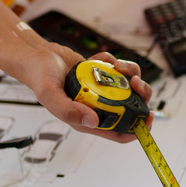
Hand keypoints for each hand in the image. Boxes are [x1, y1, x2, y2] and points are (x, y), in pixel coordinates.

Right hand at [17, 48, 153, 143]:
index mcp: (87, 119)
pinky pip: (117, 70)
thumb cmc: (39, 76)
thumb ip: (68, 111)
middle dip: (140, 94)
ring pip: (129, 87)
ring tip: (118, 65)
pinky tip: (98, 59)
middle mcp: (97, 106)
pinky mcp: (101, 75)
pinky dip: (113, 62)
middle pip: (131, 107)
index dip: (138, 129)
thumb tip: (94, 122)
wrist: (36, 54)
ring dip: (129, 74)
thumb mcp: (49, 95)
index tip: (149, 117)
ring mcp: (101, 90)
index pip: (119, 132)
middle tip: (135, 82)